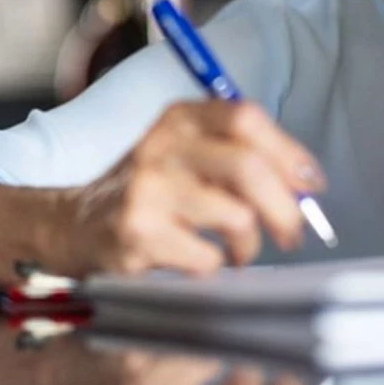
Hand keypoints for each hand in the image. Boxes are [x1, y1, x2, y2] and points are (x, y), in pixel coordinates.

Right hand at [63, 100, 325, 276]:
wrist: (73, 223)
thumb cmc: (147, 189)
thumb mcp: (184, 153)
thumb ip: (238, 156)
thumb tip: (303, 183)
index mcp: (179, 119)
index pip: (245, 118)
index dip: (288, 151)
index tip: (310, 183)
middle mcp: (162, 145)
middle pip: (248, 168)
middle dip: (284, 208)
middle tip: (293, 233)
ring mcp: (148, 189)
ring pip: (235, 216)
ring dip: (249, 245)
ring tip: (239, 251)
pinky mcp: (138, 234)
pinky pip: (206, 257)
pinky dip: (215, 266)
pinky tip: (199, 261)